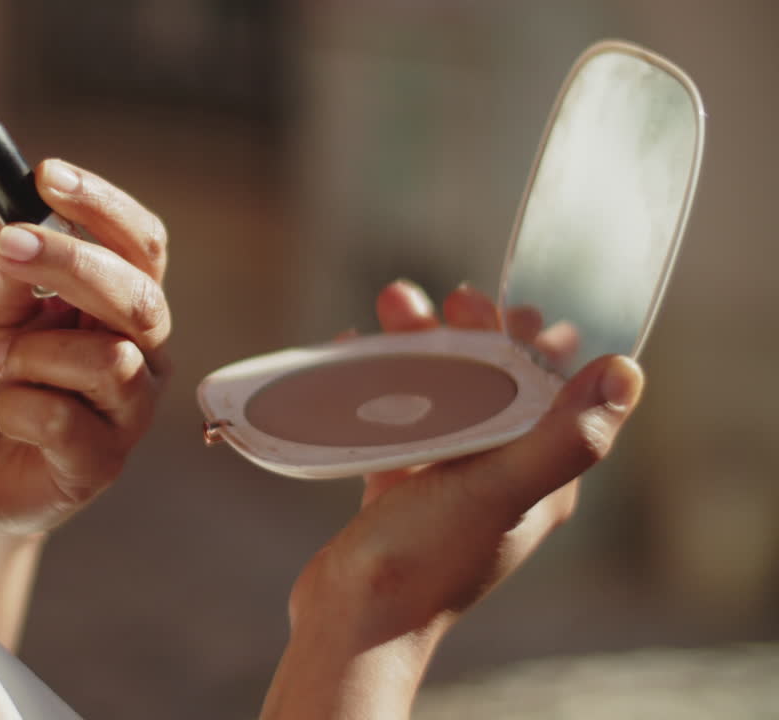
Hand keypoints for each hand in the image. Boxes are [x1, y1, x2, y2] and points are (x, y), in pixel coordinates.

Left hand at [0, 159, 171, 534]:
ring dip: (32, 353)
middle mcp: (146, 355)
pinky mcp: (103, 465)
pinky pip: (60, 419)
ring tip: (0, 364)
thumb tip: (6, 192)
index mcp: (126, 308)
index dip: (102, 206)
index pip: (142, 244)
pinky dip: (14, 407)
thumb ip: (11, 263)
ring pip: (107, 361)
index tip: (46, 174)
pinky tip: (5, 415)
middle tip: (8, 247)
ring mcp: (131, 414)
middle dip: (72, 264)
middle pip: (139, 295)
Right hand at [263, 281, 643, 717]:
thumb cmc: (424, 558)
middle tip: (436, 303)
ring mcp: (448, 484)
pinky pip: (396, 420)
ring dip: (419, 348)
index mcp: (539, 478)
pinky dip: (379, 382)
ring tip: (389, 310)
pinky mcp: (400, 490)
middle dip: (465, 335)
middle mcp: (500, 477)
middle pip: (492, 384)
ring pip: (440, 396)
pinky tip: (354, 353)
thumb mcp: (499, 489)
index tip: (491, 308)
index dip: (527, 341)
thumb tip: (625, 372)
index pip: (550, 390)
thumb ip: (564, 436)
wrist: (353, 619)